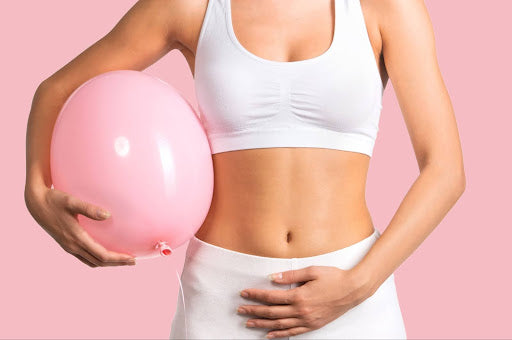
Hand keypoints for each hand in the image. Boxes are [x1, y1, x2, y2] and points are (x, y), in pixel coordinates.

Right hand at [24, 185, 135, 267]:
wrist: (36, 204)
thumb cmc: (54, 200)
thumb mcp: (72, 202)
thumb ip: (90, 209)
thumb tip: (108, 215)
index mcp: (76, 238)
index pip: (101, 255)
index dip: (117, 259)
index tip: (131, 258)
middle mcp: (72, 246)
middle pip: (99, 261)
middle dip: (116, 263)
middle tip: (133, 261)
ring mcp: (69, 247)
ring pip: (91, 262)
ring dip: (108, 263)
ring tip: (122, 260)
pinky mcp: (67, 244)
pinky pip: (85, 257)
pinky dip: (97, 259)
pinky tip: (105, 254)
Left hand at [237, 265, 371, 338]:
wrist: (353, 290)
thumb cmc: (333, 277)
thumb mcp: (312, 271)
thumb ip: (291, 276)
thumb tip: (272, 278)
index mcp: (299, 296)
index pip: (271, 297)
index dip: (256, 295)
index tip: (244, 293)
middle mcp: (301, 311)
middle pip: (272, 312)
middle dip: (254, 310)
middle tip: (240, 309)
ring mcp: (307, 320)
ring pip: (279, 324)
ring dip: (262, 324)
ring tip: (248, 323)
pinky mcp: (313, 325)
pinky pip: (292, 332)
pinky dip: (279, 334)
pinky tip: (269, 335)